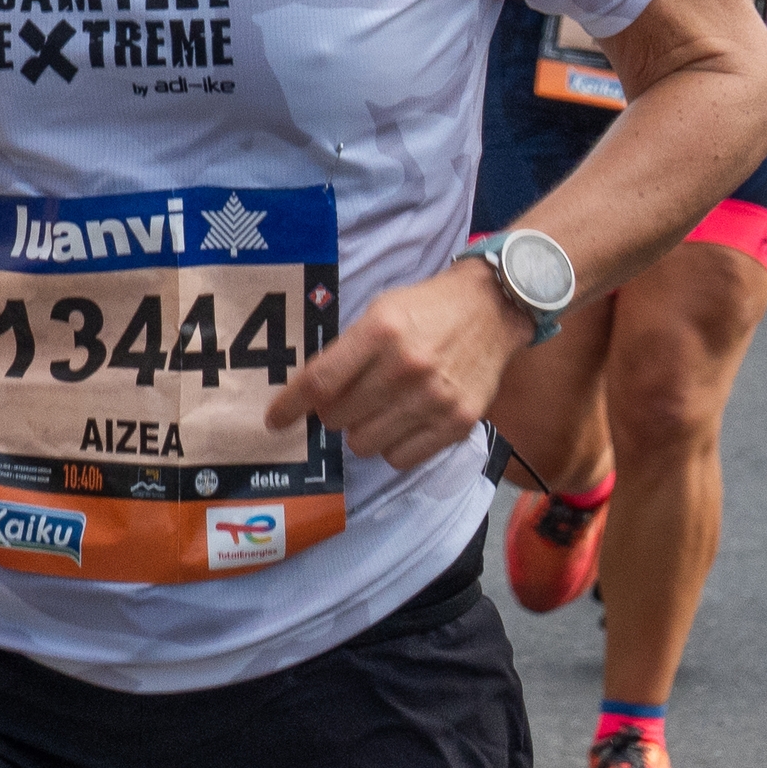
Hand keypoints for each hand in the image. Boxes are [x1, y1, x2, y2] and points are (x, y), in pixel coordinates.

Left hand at [263, 264, 528, 469]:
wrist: (492, 309)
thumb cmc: (426, 309)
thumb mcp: (379, 312)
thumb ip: (347, 351)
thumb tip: (310, 395)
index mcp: (379, 331)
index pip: (320, 381)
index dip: (290, 406)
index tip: (275, 419)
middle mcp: (406, 367)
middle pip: (338, 417)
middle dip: (332, 412)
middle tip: (345, 399)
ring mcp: (434, 399)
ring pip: (364, 443)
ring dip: (361, 430)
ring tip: (376, 410)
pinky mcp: (458, 423)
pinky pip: (400, 458)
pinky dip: (392, 445)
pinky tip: (400, 422)